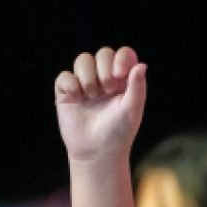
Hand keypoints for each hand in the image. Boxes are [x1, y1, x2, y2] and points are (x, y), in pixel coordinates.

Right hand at [55, 46, 146, 162]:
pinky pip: (65, 76)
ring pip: (83, 60)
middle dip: (104, 68)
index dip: (121, 58)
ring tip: (92, 96)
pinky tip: (78, 98)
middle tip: (108, 90)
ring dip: (88, 76)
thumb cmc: (119, 132)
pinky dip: (71, 84)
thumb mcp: (132, 110)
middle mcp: (104, 78)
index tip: (120, 74)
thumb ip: (137, 87)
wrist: (98, 152)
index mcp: (123, 80)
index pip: (123, 55)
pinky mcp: (67, 92)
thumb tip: (141, 65)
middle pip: (103, 53)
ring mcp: (85, 84)